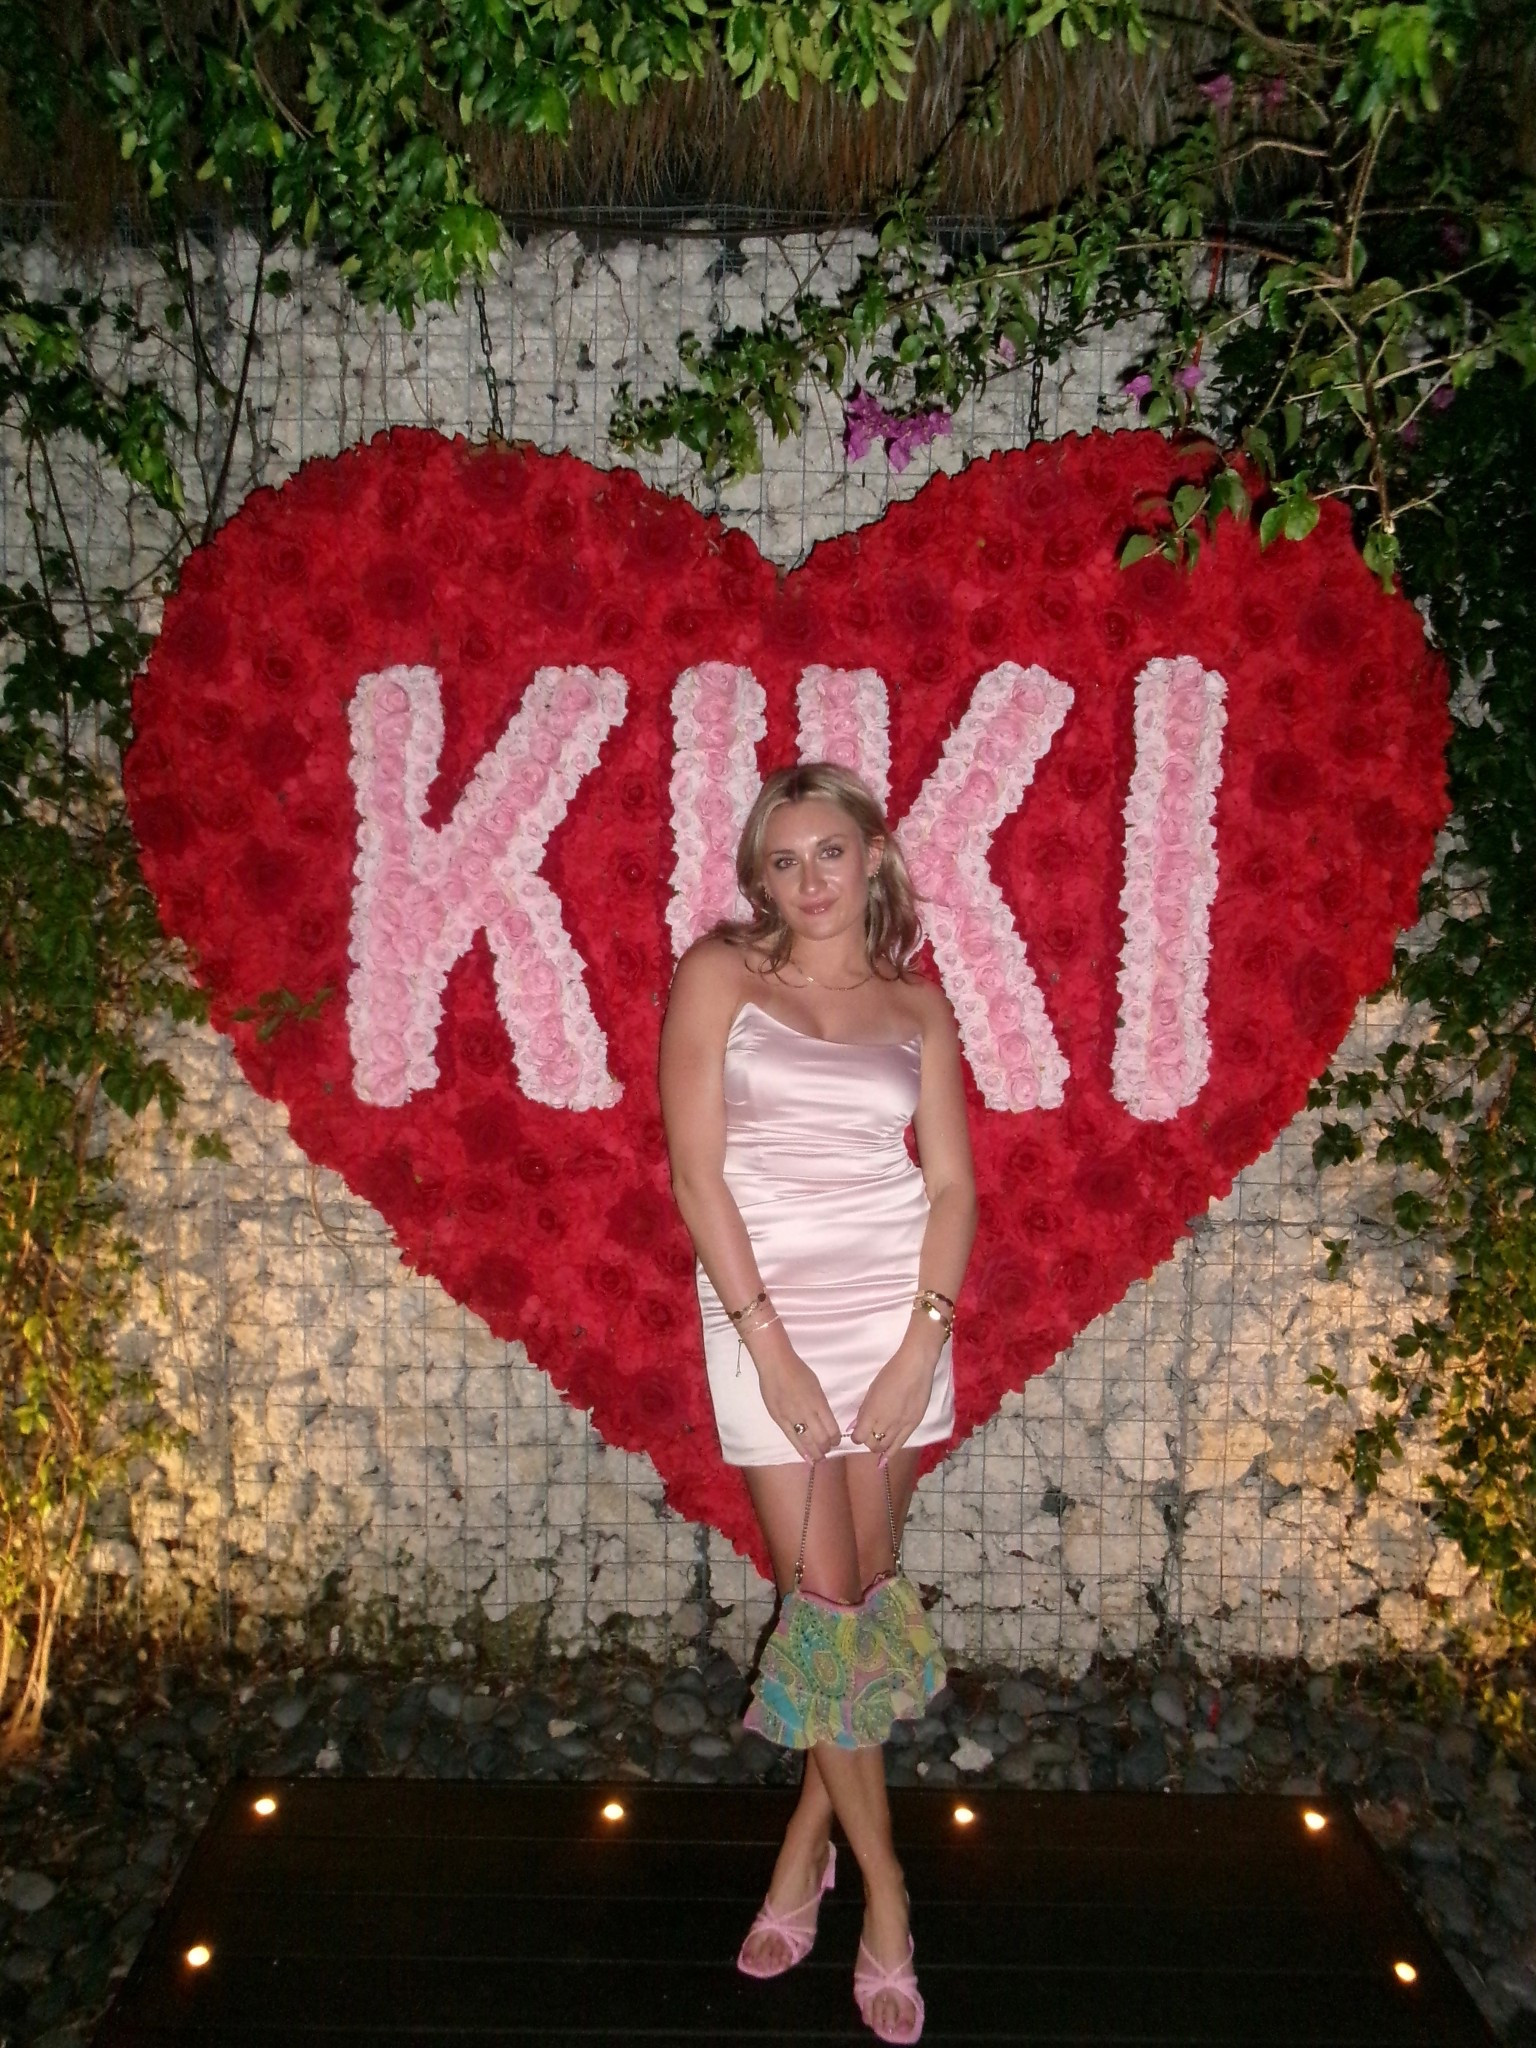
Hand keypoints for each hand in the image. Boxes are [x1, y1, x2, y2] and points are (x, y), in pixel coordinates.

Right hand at [756, 1353, 841, 1461]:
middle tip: (827, 1450)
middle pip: (821, 1438)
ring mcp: (792, 1417)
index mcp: (819, 1402)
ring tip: (819, 1458)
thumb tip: (823, 1419)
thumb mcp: (816, 1386)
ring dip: (815, 1452)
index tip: (836, 1441)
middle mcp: (807, 1412)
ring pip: (807, 1441)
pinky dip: (801, 1450)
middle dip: (826, 1448)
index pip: (832, 1428)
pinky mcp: (779, 1419)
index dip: (836, 1438)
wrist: (776, 1364)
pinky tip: (806, 1458)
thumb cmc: (798, 1371)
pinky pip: (792, 1438)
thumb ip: (820, 1404)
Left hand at [849, 1340, 936, 1458]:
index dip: (856, 1437)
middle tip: (868, 1434)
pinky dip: (890, 1453)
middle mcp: (886, 1422)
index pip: (859, 1437)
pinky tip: (885, 1459)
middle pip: (872, 1444)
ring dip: (879, 1446)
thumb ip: (864, 1411)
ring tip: (878, 1441)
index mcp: (872, 1412)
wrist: (915, 1367)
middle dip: (868, 1441)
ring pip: (885, 1447)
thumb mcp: (871, 1390)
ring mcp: (901, 1425)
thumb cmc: (890, 1373)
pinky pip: (900, 1445)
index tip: (857, 1433)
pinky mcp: (913, 1425)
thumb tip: (856, 1426)